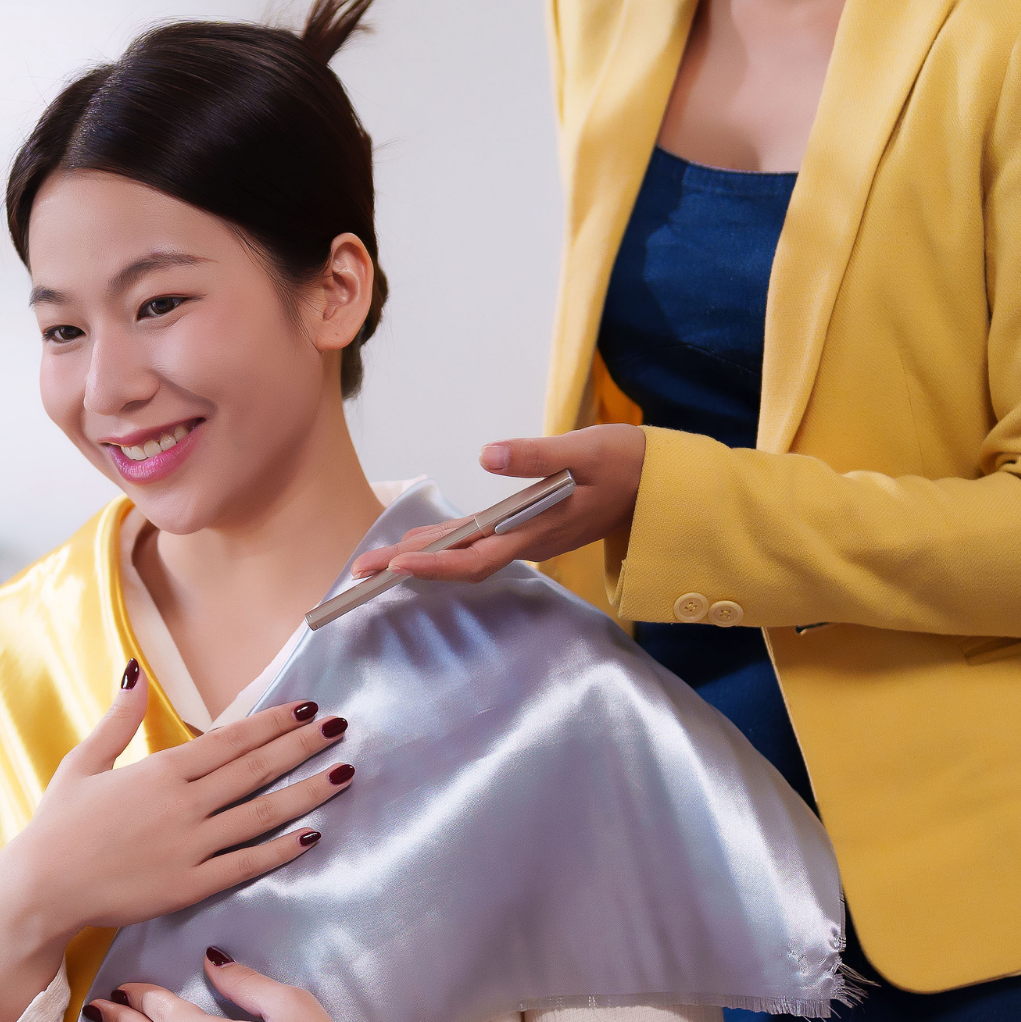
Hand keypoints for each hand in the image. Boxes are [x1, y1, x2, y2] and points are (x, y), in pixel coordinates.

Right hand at [0, 665, 352, 1021]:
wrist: (41, 889)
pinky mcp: (191, 885)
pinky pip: (247, 864)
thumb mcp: (82, 762)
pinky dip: (282, 849)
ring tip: (343, 774)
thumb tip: (135, 670)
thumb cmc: (57, 826)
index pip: (230, 740)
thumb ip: (119, 719)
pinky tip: (312, 834)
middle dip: (301, 746)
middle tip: (339, 728)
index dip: (272, 723)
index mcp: (159, 771)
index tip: (304, 708)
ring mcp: (191, 847)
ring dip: (306, 793)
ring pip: (261, 815)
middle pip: (255, 770)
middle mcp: (183, 805)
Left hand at [352, 425, 645, 584]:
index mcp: (535, 531)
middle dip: (407, 566)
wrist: (662, 487)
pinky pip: (479, 544)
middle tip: (358, 572)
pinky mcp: (529, 530)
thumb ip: (535, 455)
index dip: (433, 564)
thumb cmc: (627, 464)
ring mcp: (527, 539)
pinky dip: (446, 545)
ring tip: (375, 561)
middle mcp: (526, 542)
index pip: (474, 558)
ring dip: (422, 557)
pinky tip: (422, 542)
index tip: (395, 565)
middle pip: (458, 563)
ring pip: (466, 555)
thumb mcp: (585, 449)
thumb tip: (486, 455)